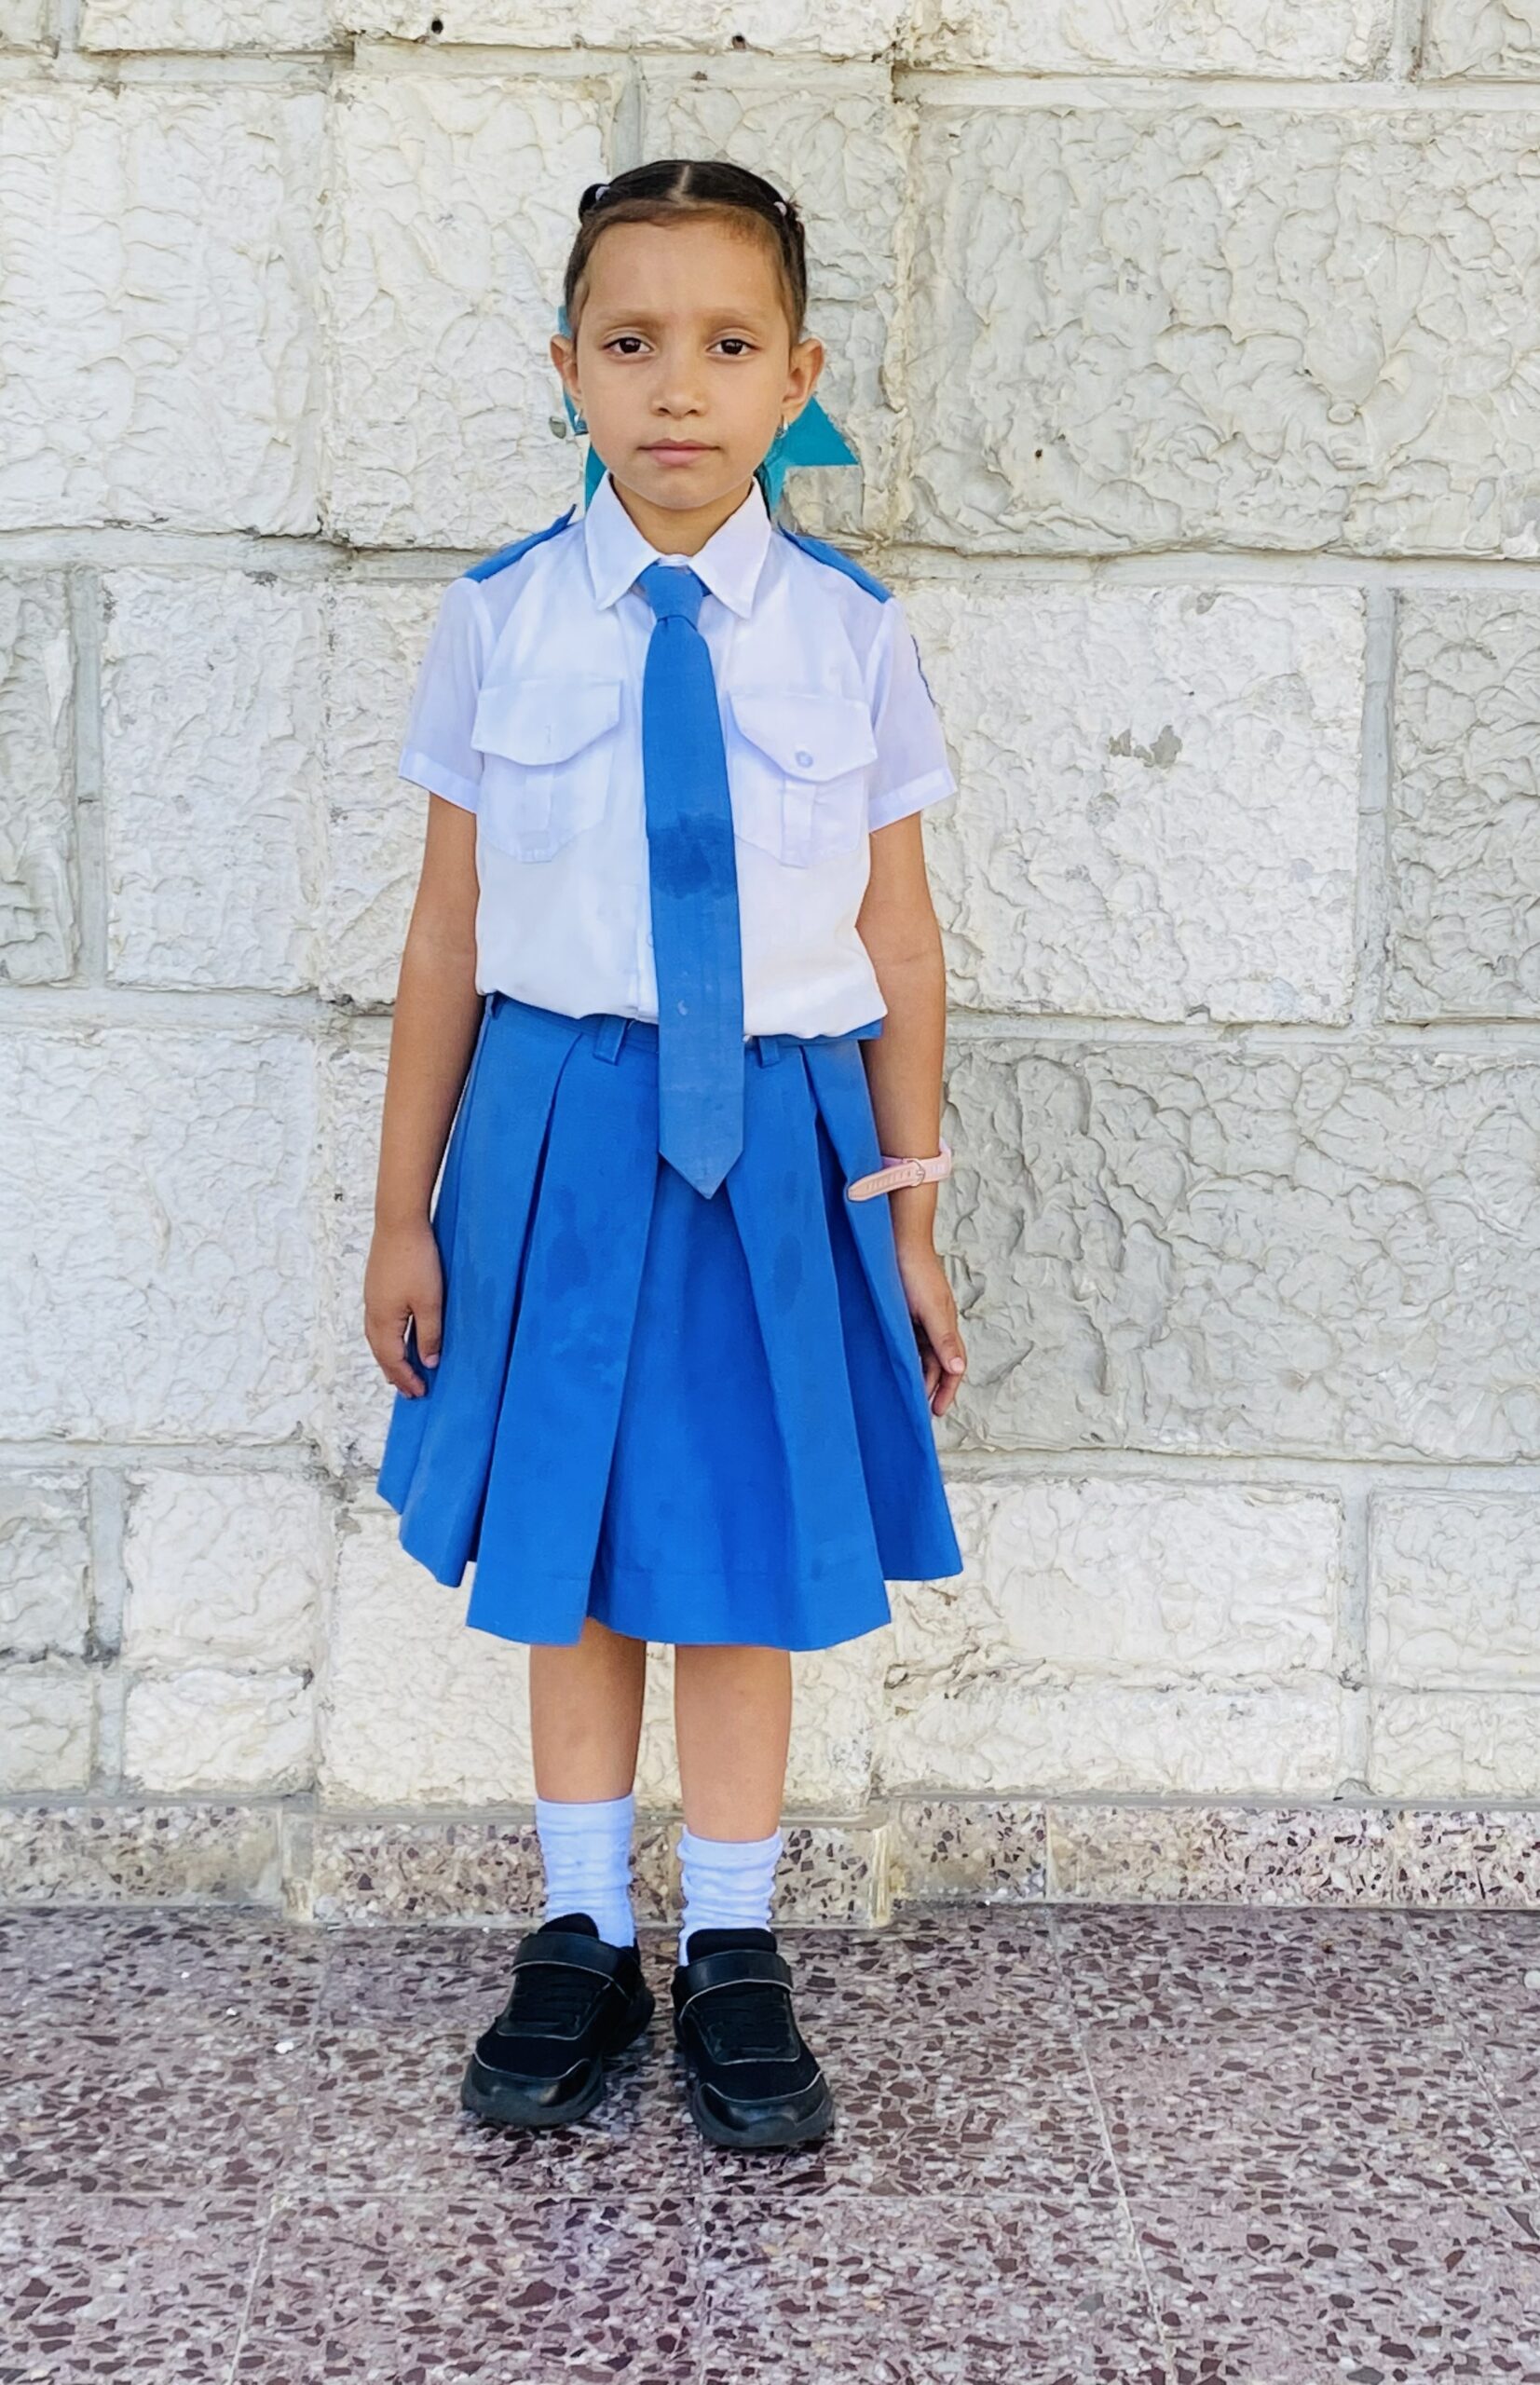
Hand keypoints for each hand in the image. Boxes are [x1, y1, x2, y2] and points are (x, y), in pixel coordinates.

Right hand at [364, 1219, 444, 1396]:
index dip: (407, 1378)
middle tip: (409, 1389)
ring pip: (377, 1338)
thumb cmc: (416, 1260)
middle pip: (381, 1352)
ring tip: (401, 1368)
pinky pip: (379, 1322)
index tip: (419, 1393)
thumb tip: (428, 1362)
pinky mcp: (377, 1285)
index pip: (393, 1360)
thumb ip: (429, 1334)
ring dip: (389, 1356)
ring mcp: (372, 1298)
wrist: (399, 1221)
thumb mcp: (430, 1302)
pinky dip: (387, 1338)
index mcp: (383, 1321)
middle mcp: (372, 1312)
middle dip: (395, 1373)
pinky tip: (397, 1335)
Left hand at [893, 1240, 966, 1416]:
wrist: (898, 1237)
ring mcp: (921, 1316)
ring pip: (923, 1353)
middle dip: (932, 1387)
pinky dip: (907, 1355)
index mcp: (946, 1325)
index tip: (937, 1412)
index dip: (948, 1390)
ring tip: (906, 1392)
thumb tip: (958, 1370)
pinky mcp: (905, 1309)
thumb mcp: (930, 1309)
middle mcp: (936, 1323)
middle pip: (939, 1363)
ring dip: (919, 1373)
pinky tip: (894, 1363)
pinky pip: (910, 1340)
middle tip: (918, 1410)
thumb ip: (943, 1339)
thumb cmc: (915, 1269)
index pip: (953, 1366)